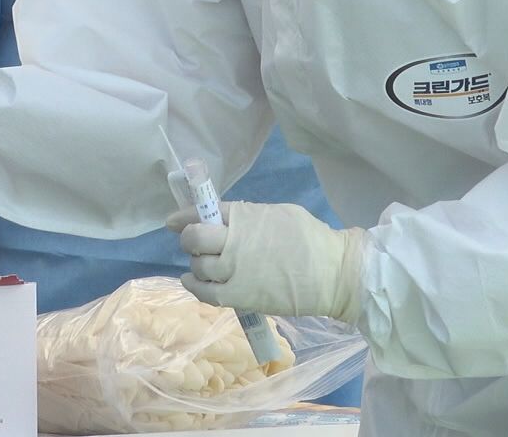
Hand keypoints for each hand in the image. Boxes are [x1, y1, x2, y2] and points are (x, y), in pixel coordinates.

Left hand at [168, 200, 367, 323]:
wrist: (333, 273)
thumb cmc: (311, 239)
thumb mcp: (278, 214)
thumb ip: (249, 216)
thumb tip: (225, 220)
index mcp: (246, 215)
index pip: (203, 211)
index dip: (184, 217)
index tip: (174, 221)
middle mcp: (234, 240)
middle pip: (194, 238)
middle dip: (189, 239)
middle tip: (195, 244)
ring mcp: (235, 269)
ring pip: (198, 265)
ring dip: (197, 264)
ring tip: (204, 265)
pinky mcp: (239, 295)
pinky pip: (205, 292)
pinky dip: (194, 285)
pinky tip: (194, 281)